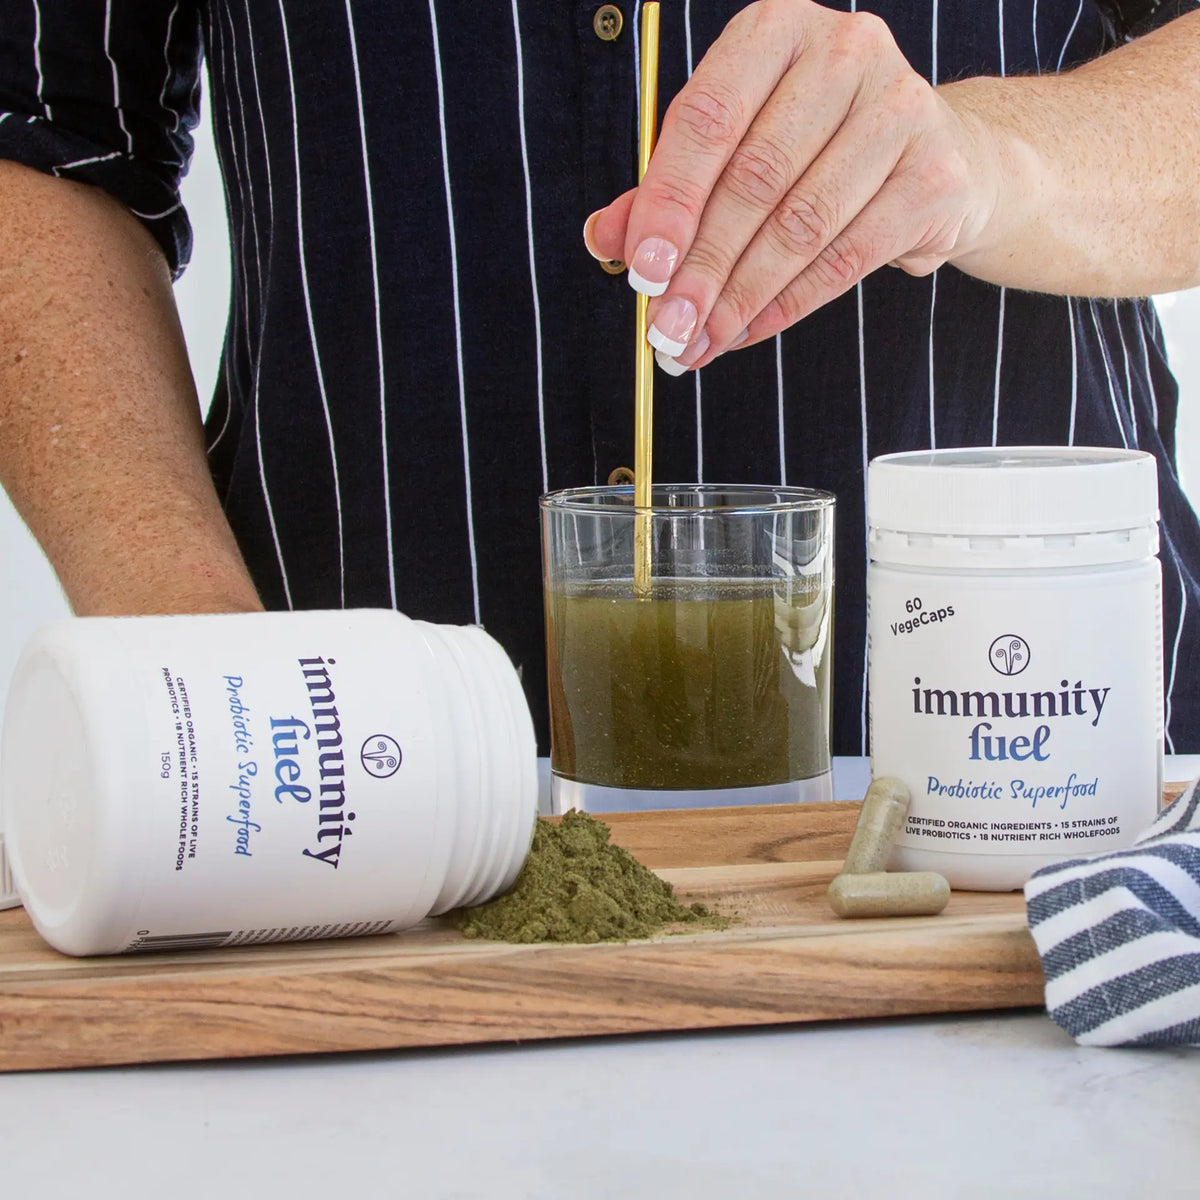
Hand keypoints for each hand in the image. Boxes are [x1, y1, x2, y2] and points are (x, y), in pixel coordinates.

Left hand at [584, 1, 1002, 370]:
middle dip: (700, 268)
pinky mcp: (933, 176)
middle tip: (666, 327)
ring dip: (739, 298)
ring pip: (798, 226)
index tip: (641, 271)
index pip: (707, 120)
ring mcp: (898, 110)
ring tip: (700, 341)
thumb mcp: (734, 150)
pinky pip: (844, 257)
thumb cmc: (815, 148)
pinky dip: (787, 304)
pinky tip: (748, 330)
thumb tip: (603, 238)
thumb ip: (667, 188)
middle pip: (753, 180)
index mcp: (775, 33)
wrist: (936, 156)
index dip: (668, 203)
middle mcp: (843, 54)